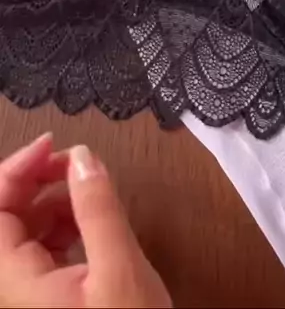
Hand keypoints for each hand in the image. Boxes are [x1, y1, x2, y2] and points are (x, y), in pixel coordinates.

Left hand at [0, 134, 170, 307]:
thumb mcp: (121, 268)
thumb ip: (99, 209)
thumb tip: (83, 157)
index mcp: (18, 282)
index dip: (17, 168)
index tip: (53, 144)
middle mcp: (13, 290)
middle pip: (6, 217)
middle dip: (36, 180)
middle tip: (76, 160)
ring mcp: (29, 298)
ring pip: (24, 233)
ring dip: (51, 203)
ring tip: (90, 189)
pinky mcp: (49, 303)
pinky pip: (40, 253)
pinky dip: (61, 228)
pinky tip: (90, 222)